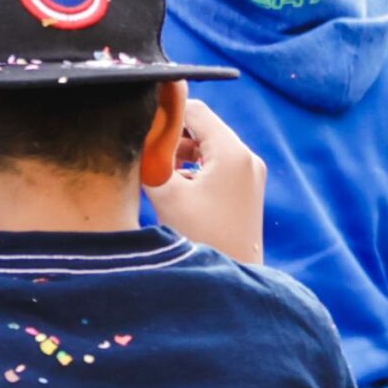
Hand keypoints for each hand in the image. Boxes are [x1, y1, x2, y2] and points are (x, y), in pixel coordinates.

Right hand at [144, 97, 267, 264]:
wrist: (233, 276)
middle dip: (172, 136)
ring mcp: (250, 175)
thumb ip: (151, 158)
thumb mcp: (166, 193)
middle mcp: (247, 158)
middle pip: (202, 128)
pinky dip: (194, 169)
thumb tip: (137, 134)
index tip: (140, 120)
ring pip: (208, 147)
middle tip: (144, 149)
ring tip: (157, 173)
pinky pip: (216, 165)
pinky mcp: (247, 190)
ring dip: (181, 155)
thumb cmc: (200, 236)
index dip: (165, 111)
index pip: (195, 110)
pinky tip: (175, 189)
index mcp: (233, 152)